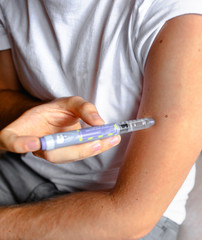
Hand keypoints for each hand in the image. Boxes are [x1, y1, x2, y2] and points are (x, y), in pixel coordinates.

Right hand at [0, 96, 120, 162]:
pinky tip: (111, 140)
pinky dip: (95, 148)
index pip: (9, 139)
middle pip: (49, 154)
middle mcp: (32, 146)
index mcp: (20, 130)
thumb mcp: (67, 102)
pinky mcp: (62, 157)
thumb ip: (83, 107)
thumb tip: (99, 122)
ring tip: (112, 138)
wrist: (54, 121)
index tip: (35, 143)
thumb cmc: (55, 111)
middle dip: (75, 149)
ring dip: (90, 150)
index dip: (18, 144)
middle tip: (97, 141)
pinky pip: (77, 155)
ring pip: (66, 157)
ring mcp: (47, 154)